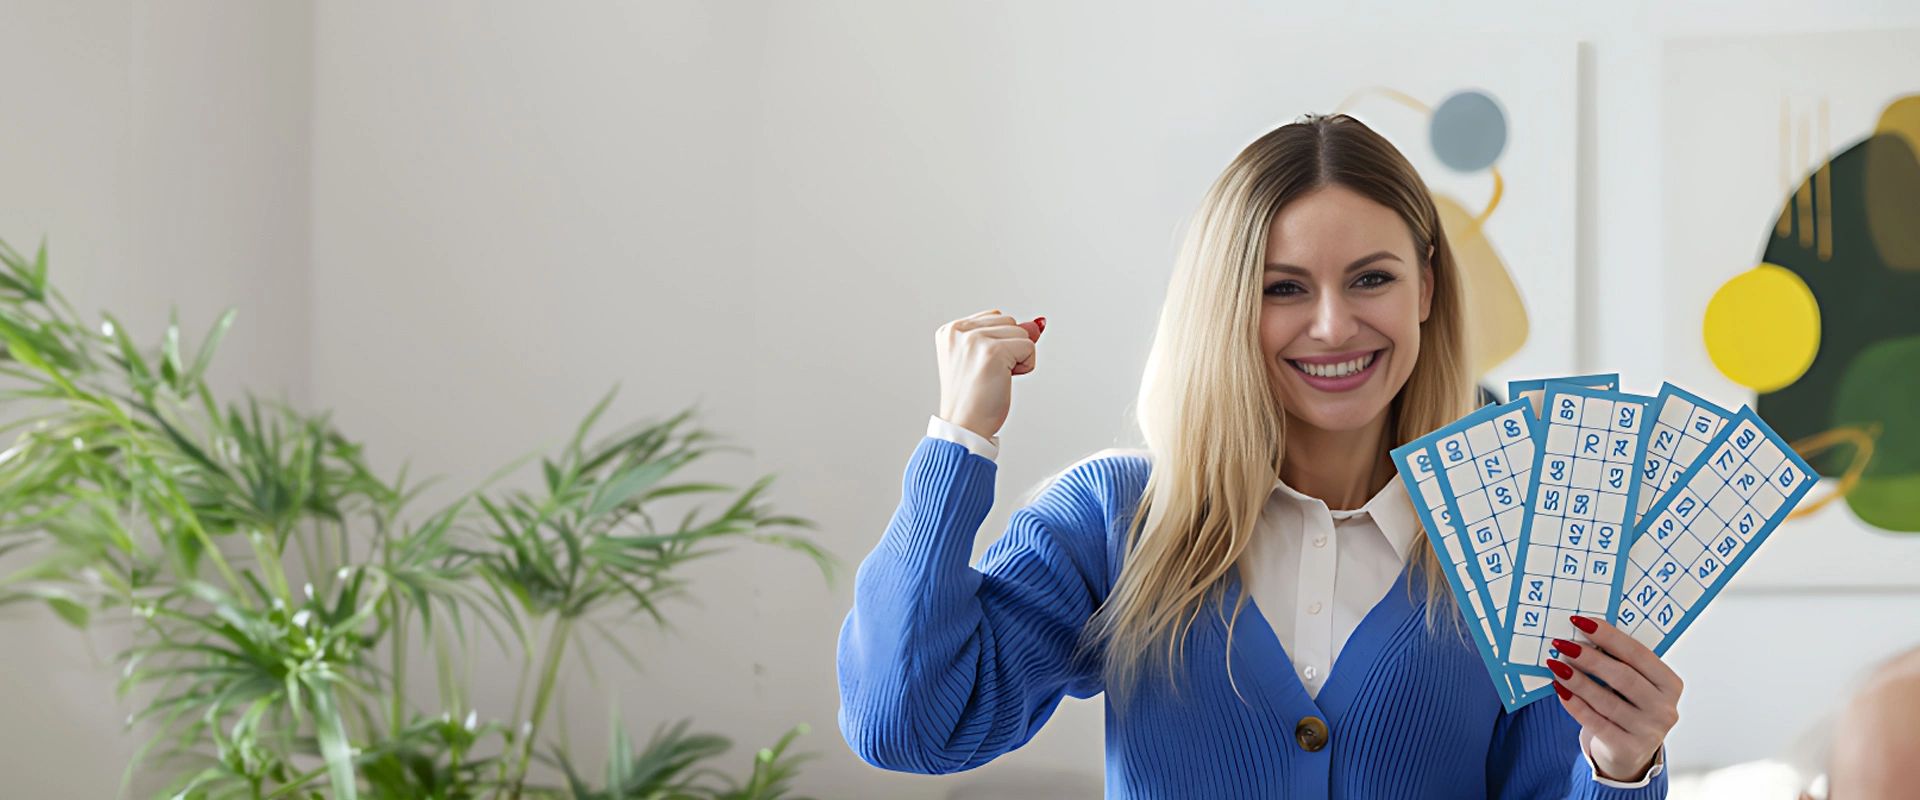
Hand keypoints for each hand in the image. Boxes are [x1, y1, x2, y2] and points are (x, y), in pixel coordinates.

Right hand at [934, 309, 1044, 441]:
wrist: (965, 426)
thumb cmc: (973, 399)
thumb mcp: (987, 359)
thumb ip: (1008, 336)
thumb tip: (1039, 323)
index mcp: (951, 331)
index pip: (995, 317)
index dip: (1000, 343)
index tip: (982, 366)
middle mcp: (959, 331)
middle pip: (1009, 322)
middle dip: (1010, 347)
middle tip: (989, 373)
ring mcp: (975, 340)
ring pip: (1021, 332)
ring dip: (1018, 357)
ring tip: (995, 376)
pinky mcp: (993, 352)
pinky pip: (1029, 348)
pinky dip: (1026, 366)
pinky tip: (1005, 379)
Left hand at [1546, 615, 1681, 782]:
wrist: (1630, 753)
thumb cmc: (1628, 707)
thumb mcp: (1634, 685)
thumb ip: (1619, 663)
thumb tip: (1583, 634)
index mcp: (1670, 684)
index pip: (1638, 654)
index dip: (1608, 636)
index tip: (1580, 622)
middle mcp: (1664, 709)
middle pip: (1623, 676)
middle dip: (1589, 657)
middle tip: (1563, 644)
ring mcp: (1648, 732)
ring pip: (1607, 700)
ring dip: (1577, 680)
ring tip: (1555, 664)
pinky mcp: (1627, 749)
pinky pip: (1595, 722)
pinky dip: (1574, 704)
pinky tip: (1559, 689)